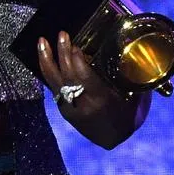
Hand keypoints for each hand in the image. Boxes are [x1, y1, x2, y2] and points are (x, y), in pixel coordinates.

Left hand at [37, 31, 134, 145]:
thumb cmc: (127, 114)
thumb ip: (125, 76)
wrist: (113, 140)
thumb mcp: (132, 96)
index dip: (78, 60)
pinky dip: (48, 70)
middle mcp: (83, 104)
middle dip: (63, 53)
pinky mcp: (62, 109)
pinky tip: (44, 56)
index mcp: (101, 100)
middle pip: (68, 75)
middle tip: (62, 35)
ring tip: (42, 41)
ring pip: (53, 80)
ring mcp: (69, 107)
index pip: (84, 77)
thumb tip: (126, 50)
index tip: (76, 44)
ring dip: (47, 58)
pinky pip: (52, 86)